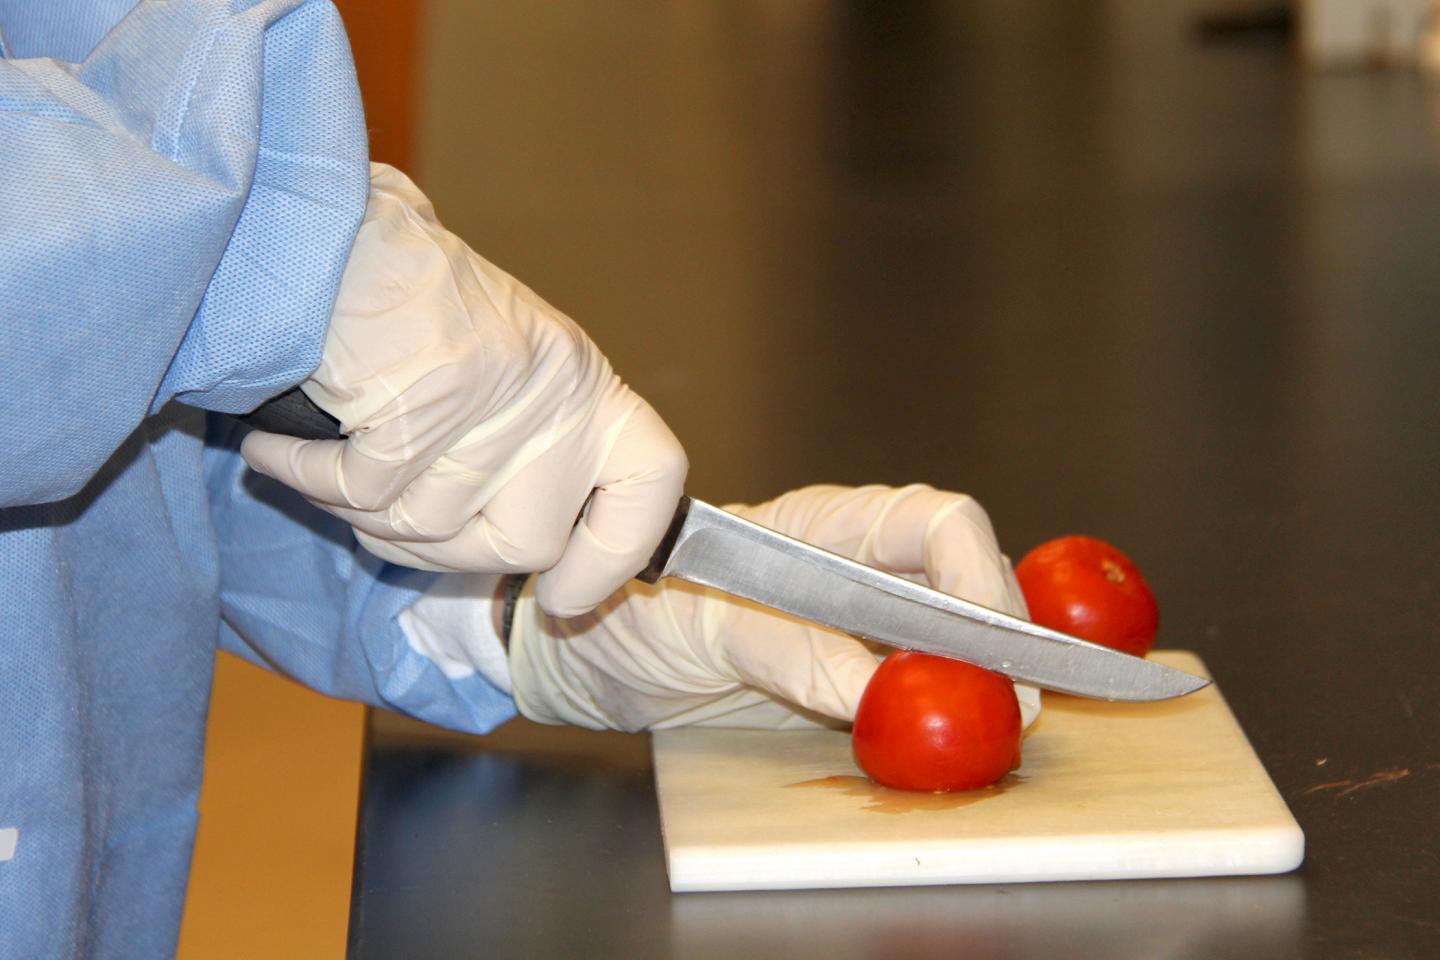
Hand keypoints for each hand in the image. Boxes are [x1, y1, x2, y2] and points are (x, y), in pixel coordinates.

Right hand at [242, 164, 686, 615]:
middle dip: (441, 554)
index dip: (616, 554)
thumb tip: (520, 564)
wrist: (324, 223)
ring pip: (431, 525)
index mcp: (583, 386)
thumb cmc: (400, 309)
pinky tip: (277, 452)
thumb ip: (513, 457)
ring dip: (356, 512)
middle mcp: (557, 390)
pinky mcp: (431, 391)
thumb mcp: (492, 376)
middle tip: (377, 514)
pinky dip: (309, 478)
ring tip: (317, 467)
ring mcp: (499, 393)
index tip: (563, 596)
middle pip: (527, 541)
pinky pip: (364, 490)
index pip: (650, 483)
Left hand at [508, 484, 1041, 730]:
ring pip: (953, 640)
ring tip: (995, 727)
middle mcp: (857, 571)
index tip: (991, 639)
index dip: (979, 574)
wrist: (590, 659)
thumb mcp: (700, 627)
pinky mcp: (847, 683)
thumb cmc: (633, 614)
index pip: (936, 525)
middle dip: (1002, 636)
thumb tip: (870, 692)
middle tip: (1015, 703)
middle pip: (964, 583)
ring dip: (981, 680)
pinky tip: (949, 743)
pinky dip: (939, 716)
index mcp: (826, 528)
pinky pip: (915, 693)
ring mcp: (858, 630)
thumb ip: (783, 650)